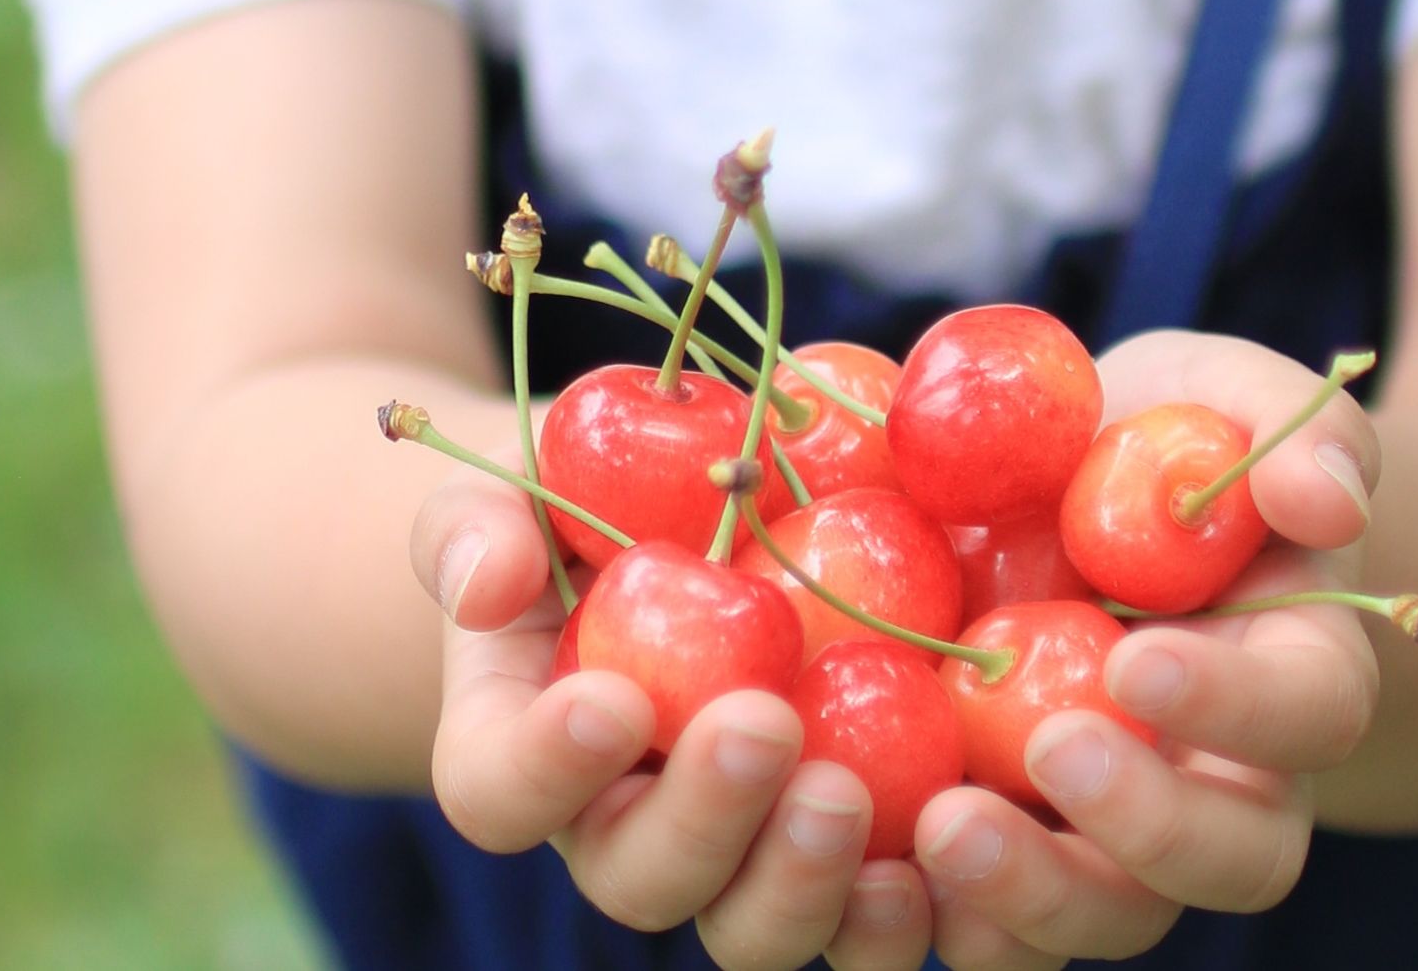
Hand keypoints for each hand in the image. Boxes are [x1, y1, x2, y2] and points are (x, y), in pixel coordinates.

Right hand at [410, 451, 936, 970]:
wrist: (683, 532)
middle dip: (702, 820)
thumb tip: (490, 584)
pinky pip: (856, 918)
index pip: (501, 792)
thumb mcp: (512, 491)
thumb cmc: (580, 509)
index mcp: (524, 749)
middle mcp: (622, 827)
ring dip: (797, 882)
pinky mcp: (831, 853)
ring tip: (846, 796)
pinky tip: (940, 850)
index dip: (547, 768)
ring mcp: (734, 854)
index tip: (615, 699)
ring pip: (749, 926)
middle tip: (763, 726)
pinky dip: (893, 909)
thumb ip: (476, 527)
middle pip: (639, 878)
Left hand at [910, 331, 1380, 968]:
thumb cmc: (1168, 440)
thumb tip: (1323, 498)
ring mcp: (1114, 832)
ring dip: (1033, 895)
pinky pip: (996, 923)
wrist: (1076, 494)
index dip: (1235, 703)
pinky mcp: (1014, 840)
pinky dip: (938, 912)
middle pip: (1227, 860)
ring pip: (1110, 916)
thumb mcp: (1233, 398)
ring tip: (940, 829)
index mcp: (1294, 675)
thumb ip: (1300, 434)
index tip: (1135, 657)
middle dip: (1145, 827)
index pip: (1305, 714)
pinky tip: (870, 860)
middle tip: (1048, 751)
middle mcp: (1223, 782)